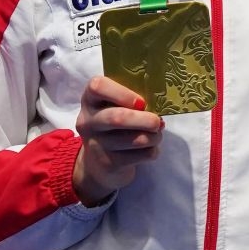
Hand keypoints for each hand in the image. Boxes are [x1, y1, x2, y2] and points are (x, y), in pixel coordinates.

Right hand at [73, 75, 163, 205]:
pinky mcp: (109, 163)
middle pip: (118, 118)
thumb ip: (130, 99)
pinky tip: (149, 148)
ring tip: (156, 134)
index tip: (141, 102)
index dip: (122, 93)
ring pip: (134, 139)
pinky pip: (140, 155)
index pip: (98, 86)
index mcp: (90, 100)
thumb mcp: (114, 106)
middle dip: (145, 119)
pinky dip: (152, 150)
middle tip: (157, 121)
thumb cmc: (114, 125)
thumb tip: (160, 103)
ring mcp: (97, 145)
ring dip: (154, 136)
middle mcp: (88, 121)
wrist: (99, 163)